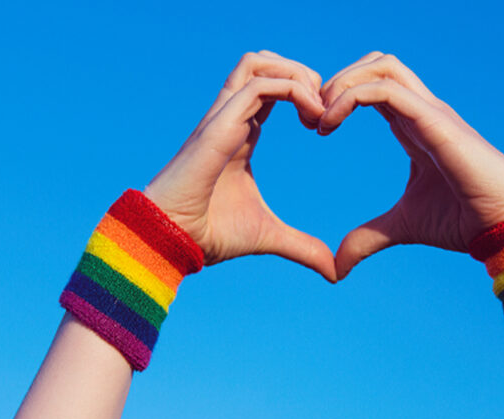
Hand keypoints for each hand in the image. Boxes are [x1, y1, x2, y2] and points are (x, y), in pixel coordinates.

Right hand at [144, 51, 337, 281]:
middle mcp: (229, 119)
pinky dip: (292, 90)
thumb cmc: (207, 235)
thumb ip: (301, 247)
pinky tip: (311, 119)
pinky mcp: (219, 125)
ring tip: (318, 108)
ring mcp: (221, 118)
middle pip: (263, 63)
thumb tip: (334, 271)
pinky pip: (259, 85)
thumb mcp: (268, 237)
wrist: (169, 239)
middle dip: (302, 73)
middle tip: (324, 110)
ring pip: (258, 62)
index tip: (324, 126)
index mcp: (240, 134)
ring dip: (296, 74)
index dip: (303, 94)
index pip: (270, 88)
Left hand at [317, 52, 503, 279]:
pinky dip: (351, 97)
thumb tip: (337, 267)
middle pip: (377, 64)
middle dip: (337, 79)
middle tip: (313, 116)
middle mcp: (423, 111)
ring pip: (382, 66)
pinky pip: (385, 90)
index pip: (374, 87)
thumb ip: (367, 238)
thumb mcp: (402, 228)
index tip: (316, 128)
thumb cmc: (465, 222)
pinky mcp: (435, 121)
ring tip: (321, 118)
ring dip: (342, 82)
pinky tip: (330, 125)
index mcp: (414, 126)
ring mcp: (431, 112)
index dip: (339, 97)